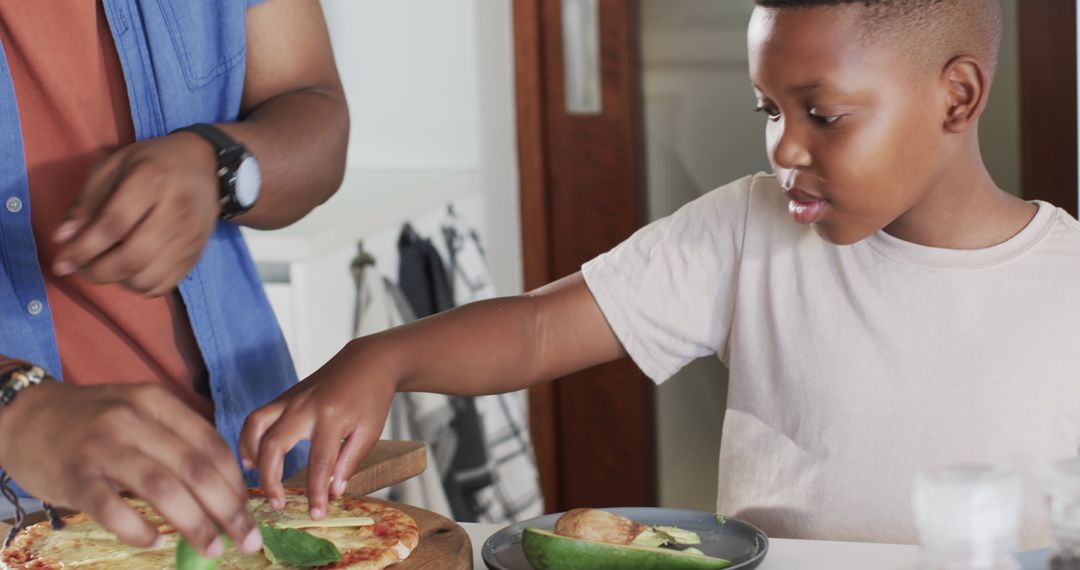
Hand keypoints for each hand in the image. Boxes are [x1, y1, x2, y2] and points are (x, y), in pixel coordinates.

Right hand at [0, 382, 261, 556]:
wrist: (24, 415)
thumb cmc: (92, 420)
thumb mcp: (138, 411)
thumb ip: (176, 439)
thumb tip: (222, 487)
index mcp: (156, 403)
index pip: (210, 445)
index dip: (236, 481)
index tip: (250, 510)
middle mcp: (133, 420)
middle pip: (195, 469)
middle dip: (228, 509)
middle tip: (248, 539)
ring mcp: (103, 448)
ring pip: (162, 489)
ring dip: (195, 523)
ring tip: (214, 548)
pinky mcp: (75, 477)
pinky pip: (113, 509)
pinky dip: (139, 530)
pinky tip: (155, 542)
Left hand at [51, 132, 221, 296]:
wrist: (206, 166)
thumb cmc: (152, 162)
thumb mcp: (113, 167)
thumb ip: (87, 201)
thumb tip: (65, 238)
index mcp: (152, 180)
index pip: (114, 225)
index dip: (82, 248)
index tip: (62, 261)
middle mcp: (177, 211)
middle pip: (132, 258)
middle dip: (97, 271)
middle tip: (81, 267)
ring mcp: (190, 236)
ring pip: (147, 278)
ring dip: (118, 280)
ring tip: (106, 266)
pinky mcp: (197, 254)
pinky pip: (163, 285)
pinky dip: (139, 286)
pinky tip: (130, 270)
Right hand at [240, 340, 395, 519]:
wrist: (367, 361)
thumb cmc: (371, 397)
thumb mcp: (370, 431)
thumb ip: (350, 461)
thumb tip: (333, 490)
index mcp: (332, 418)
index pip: (319, 463)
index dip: (316, 492)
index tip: (315, 514)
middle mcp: (305, 407)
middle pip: (274, 445)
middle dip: (270, 479)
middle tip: (277, 503)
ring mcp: (291, 398)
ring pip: (256, 425)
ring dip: (249, 453)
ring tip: (254, 478)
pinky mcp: (285, 396)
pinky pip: (258, 416)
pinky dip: (249, 437)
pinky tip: (252, 456)